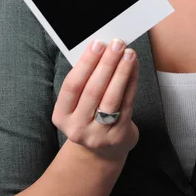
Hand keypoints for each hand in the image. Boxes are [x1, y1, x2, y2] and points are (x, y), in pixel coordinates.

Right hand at [52, 38, 138, 162]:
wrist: (102, 151)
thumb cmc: (89, 115)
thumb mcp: (77, 103)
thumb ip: (85, 80)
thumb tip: (101, 48)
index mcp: (61, 116)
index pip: (72, 86)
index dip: (85, 64)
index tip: (97, 44)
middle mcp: (77, 128)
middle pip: (93, 90)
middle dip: (106, 63)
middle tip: (116, 44)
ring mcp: (99, 134)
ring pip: (111, 98)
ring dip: (121, 72)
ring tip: (128, 53)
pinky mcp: (119, 136)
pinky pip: (127, 103)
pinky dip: (132, 82)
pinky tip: (134, 67)